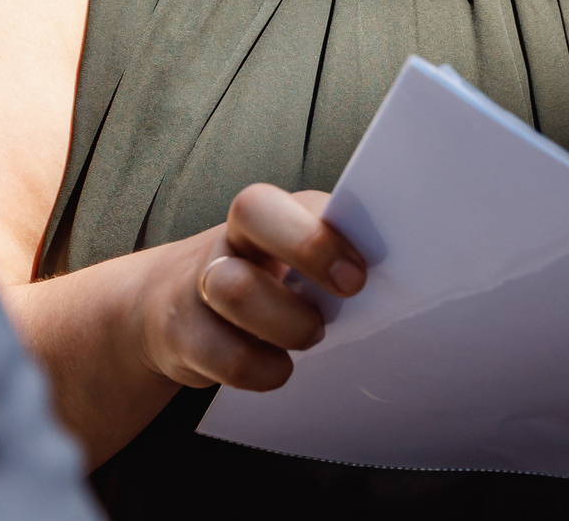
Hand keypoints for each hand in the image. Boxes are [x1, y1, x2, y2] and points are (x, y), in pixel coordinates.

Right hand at [137, 183, 365, 392]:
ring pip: (236, 289)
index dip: (318, 232)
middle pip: (251, 213)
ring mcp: (200, 285)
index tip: (359, 274)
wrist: (171, 305)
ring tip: (311, 335)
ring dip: (288, 322)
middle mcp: (228, 239)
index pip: (278, 198)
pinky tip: (279, 367)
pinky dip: (265, 370)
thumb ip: (332, 250)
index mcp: (264, 214)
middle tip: (350, 290)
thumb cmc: (262, 278)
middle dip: (310, 248)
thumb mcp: (291, 255)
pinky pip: (227, 358)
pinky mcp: (186, 338)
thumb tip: (397, 270)